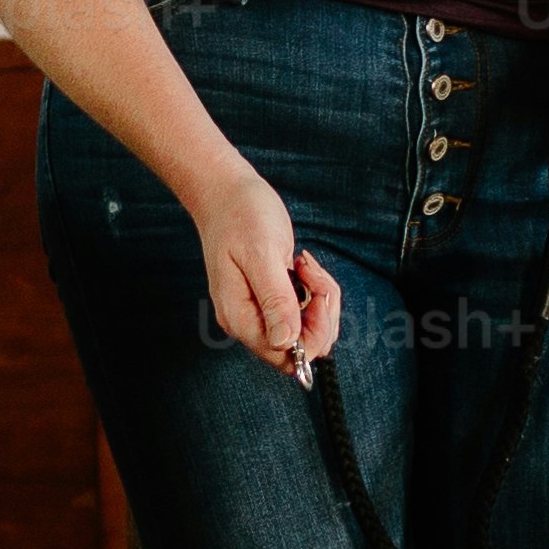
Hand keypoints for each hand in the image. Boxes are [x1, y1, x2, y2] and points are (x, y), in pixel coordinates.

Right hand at [196, 165, 341, 378]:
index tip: (317, 294)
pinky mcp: (271, 300)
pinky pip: (306, 311)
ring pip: (309, 328)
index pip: (286, 355)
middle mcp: (248, 322)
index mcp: (240, 318)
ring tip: (305, 265)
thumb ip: (275, 300)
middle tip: (312, 272)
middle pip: (303, 345)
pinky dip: (315, 291)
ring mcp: (260, 312)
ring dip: (321, 298)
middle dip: (322, 311)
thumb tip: (286, 343)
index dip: (313, 332)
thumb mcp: (262, 254)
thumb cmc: (240, 216)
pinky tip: (301, 267)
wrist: (226, 193)